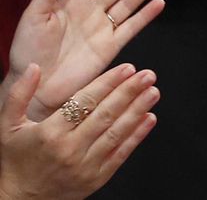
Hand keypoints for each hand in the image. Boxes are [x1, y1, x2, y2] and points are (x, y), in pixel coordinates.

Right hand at [0, 63, 158, 199]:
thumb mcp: (7, 126)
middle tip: (148, 75)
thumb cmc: (14, 161)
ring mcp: (85, 165)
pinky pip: (120, 154)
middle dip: (129, 92)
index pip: (85, 101)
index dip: (108, 83)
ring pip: (116, 132)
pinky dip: (137, 136)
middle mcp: (69, 148)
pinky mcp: (96, 178)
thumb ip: (19, 94)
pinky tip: (149, 119)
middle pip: (105, 114)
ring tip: (153, 92)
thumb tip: (34, 68)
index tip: (127, 68)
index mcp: (49, 132)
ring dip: (138, 110)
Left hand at [7, 0, 163, 121]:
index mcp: (72, 1)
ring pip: (129, 3)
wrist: (36, 85)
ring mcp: (103, 28)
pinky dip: (146, 15)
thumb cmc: (28, 50)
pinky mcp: (111, 46)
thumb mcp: (32, 16)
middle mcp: (91, 11)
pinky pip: (132, 27)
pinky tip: (158, 3)